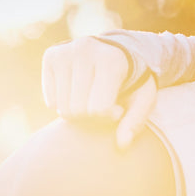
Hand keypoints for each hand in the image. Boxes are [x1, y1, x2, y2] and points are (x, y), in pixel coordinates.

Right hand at [41, 37, 157, 148]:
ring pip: (62, 107)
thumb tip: (122, 145)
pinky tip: (78, 93)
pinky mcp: (51, 55)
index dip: (109, 116)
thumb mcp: (143, 99)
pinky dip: (64, 104)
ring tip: (92, 100)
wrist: (118, 51)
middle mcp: (85, 50)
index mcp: (111, 61)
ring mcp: (65, 51)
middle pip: (78, 110)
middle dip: (92, 116)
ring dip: (77, 112)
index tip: (119, 109)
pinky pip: (51, 100)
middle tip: (103, 105)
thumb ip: (135, 122)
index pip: (98, 109)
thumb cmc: (133, 81)